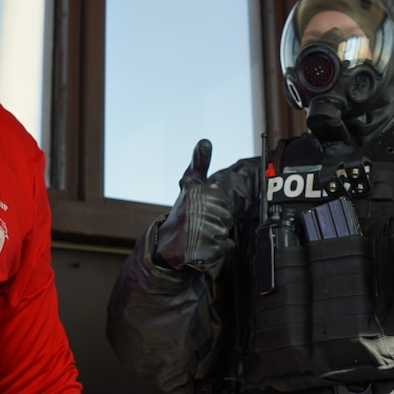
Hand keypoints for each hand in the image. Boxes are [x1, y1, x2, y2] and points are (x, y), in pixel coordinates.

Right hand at [155, 139, 234, 270]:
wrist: (166, 244)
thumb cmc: (184, 211)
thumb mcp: (191, 184)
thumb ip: (199, 163)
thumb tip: (205, 141)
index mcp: (195, 191)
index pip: (222, 199)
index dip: (215, 205)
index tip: (199, 207)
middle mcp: (195, 210)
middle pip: (227, 216)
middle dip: (217, 221)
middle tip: (199, 222)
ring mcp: (198, 231)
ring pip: (225, 232)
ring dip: (216, 235)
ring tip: (198, 234)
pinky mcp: (202, 252)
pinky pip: (225, 247)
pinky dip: (216, 250)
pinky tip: (200, 246)